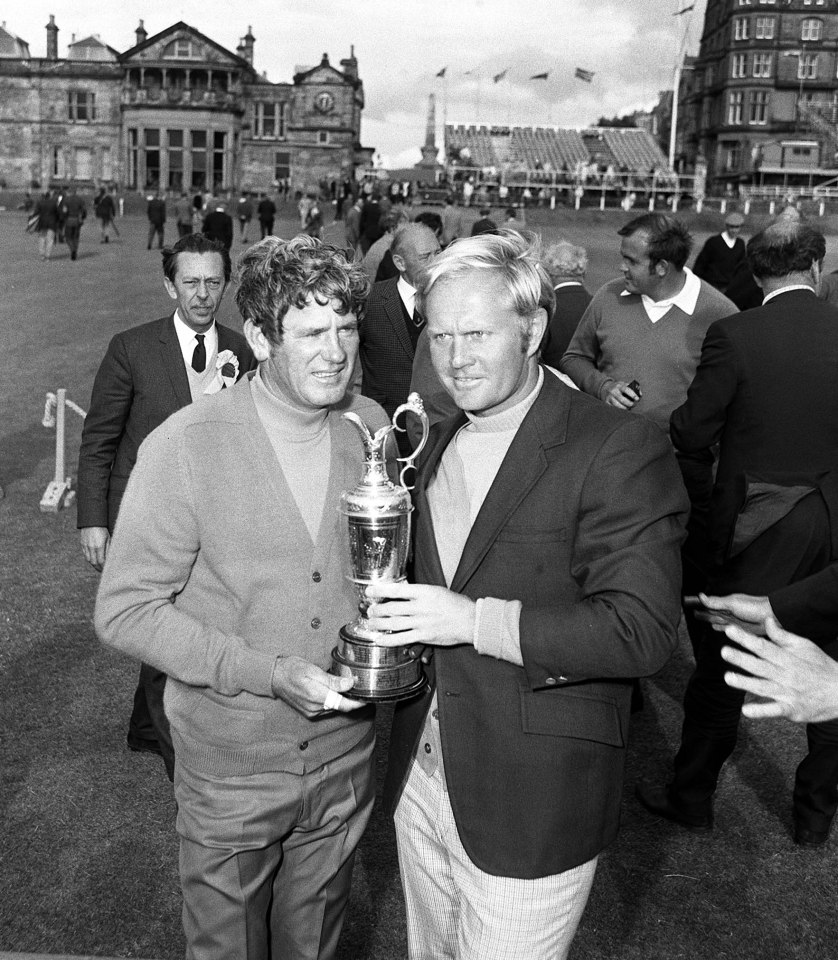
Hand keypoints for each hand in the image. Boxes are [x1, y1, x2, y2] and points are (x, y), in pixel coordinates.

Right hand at [80, 526, 109, 570]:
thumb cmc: (103, 529)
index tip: (107, 569)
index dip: (104, 567)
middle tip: (103, 571)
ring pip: (89, 560)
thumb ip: (108, 549)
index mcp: (99, 546)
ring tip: (99, 567)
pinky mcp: (82, 544)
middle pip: (94, 562)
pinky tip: (94, 560)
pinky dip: (90, 559)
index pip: (101, 561)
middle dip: (99, 568)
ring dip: (94, 565)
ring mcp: (85, 546)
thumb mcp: (108, 538)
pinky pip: (86, 555)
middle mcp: (91, 547)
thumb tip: (110, 558)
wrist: (91, 521)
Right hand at [270, 656, 365, 717]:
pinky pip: (326, 708)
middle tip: (360, 688)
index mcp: (317, 697)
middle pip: (340, 707)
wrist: (274, 676)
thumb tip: (350, 683)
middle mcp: (315, 708)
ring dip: (342, 700)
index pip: (344, 704)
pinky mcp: (309, 711)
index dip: (358, 702)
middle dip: (351, 699)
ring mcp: (311, 711)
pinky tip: (335, 691)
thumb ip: (333, 680)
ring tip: (349, 688)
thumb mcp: (313, 670)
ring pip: (334, 707)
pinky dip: (333, 701)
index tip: (366, 697)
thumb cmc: (292, 669)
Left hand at [364, 582, 475, 647]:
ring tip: (370, 624)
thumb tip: (399, 593)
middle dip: (376, 610)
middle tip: (370, 610)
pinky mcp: (424, 636)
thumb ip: (418, 593)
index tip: (369, 591)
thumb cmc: (454, 604)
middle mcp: (421, 607)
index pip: (397, 589)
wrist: (470, 620)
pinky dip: (388, 640)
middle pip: (391, 608)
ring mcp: (422, 622)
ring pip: (393, 623)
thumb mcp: (436, 590)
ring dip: (378, 624)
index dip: (380, 590)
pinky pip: (401, 639)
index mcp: (424, 592)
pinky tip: (379, 640)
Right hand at [604, 381, 640, 409]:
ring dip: (625, 408)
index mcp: (619, 385)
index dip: (633, 394)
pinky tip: (623, 409)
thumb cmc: (620, 387)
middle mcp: (613, 391)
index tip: (637, 399)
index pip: (626, 389)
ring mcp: (609, 397)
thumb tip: (640, 394)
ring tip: (629, 408)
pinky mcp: (606, 402)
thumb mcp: (625, 384)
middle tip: (634, 405)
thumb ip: (633, 388)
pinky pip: (614, 407)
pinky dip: (620, 409)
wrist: (606, 387)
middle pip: (622, 400)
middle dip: (630, 404)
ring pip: (618, 405)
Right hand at [694, 592, 773, 633]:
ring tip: (702, 618)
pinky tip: (718, 628)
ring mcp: (734, 621)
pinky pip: (727, 629)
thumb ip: (716, 602)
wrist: (774, 617)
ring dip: (711, 620)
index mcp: (725, 604)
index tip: (687, 601)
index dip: (699, 603)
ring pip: (718, 620)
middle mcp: (728, 612)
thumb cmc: (754, 607)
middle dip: (703, 612)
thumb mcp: (732, 604)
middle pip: (712, 613)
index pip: (708, 603)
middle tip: (693, 612)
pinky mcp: (741, 630)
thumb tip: (700, 596)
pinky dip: (721, 628)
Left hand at [722, 617, 837, 723]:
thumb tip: (767, 620)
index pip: (764, 647)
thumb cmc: (821, 666)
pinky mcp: (791, 709)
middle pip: (761, 666)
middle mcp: (786, 675)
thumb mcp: (805, 646)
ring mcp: (788, 693)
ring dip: (745, 683)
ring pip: (764, 687)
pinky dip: (761, 711)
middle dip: (741, 658)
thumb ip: (782, 636)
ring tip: (728, 678)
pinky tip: (746, 710)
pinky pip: (775, 710)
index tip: (730, 631)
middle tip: (724, 651)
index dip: (746, 639)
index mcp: (788, 658)